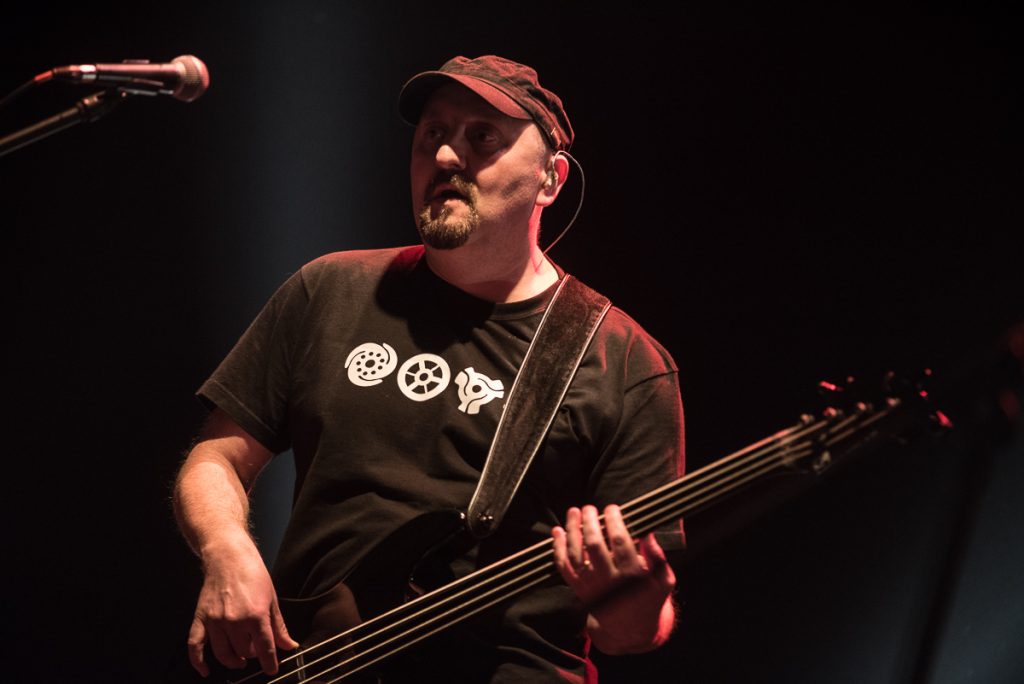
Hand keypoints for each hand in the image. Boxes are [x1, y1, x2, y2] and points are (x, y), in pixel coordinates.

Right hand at [187, 537, 298, 676]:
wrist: (228, 556)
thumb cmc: (252, 572)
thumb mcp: (272, 598)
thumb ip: (279, 625)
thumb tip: (289, 645)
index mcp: (256, 614)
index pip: (264, 648)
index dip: (270, 663)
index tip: (272, 669)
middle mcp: (235, 620)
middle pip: (244, 651)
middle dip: (252, 655)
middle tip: (256, 651)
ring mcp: (216, 620)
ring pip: (223, 653)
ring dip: (233, 660)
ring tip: (240, 660)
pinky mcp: (201, 618)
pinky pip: (195, 646)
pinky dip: (198, 662)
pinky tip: (205, 670)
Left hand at [552, 504, 675, 653]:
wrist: (629, 628)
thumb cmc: (648, 597)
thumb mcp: (663, 580)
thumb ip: (658, 556)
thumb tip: (648, 532)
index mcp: (632, 575)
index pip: (620, 542)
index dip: (614, 521)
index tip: (612, 508)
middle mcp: (609, 580)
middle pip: (594, 545)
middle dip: (590, 522)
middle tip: (589, 508)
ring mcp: (591, 585)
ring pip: (576, 554)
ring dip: (572, 530)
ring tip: (573, 512)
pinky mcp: (579, 588)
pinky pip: (564, 567)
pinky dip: (557, 548)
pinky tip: (557, 532)